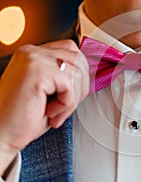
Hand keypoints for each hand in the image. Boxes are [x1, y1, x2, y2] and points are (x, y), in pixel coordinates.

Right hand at [0, 40, 88, 174]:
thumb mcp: (51, 91)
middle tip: (64, 106)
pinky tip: (49, 112)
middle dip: (79, 87)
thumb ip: (66, 76)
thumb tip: (87, 71)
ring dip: (72, 99)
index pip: (71, 50)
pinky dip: (66, 103)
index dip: (78, 73)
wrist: (1, 135)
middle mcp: (32, 51)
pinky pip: (70, 84)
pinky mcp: (36, 71)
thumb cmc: (24, 118)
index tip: (69, 95)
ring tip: (54, 111)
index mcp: (34, 54)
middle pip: (78, 59)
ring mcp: (33, 58)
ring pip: (77, 72)